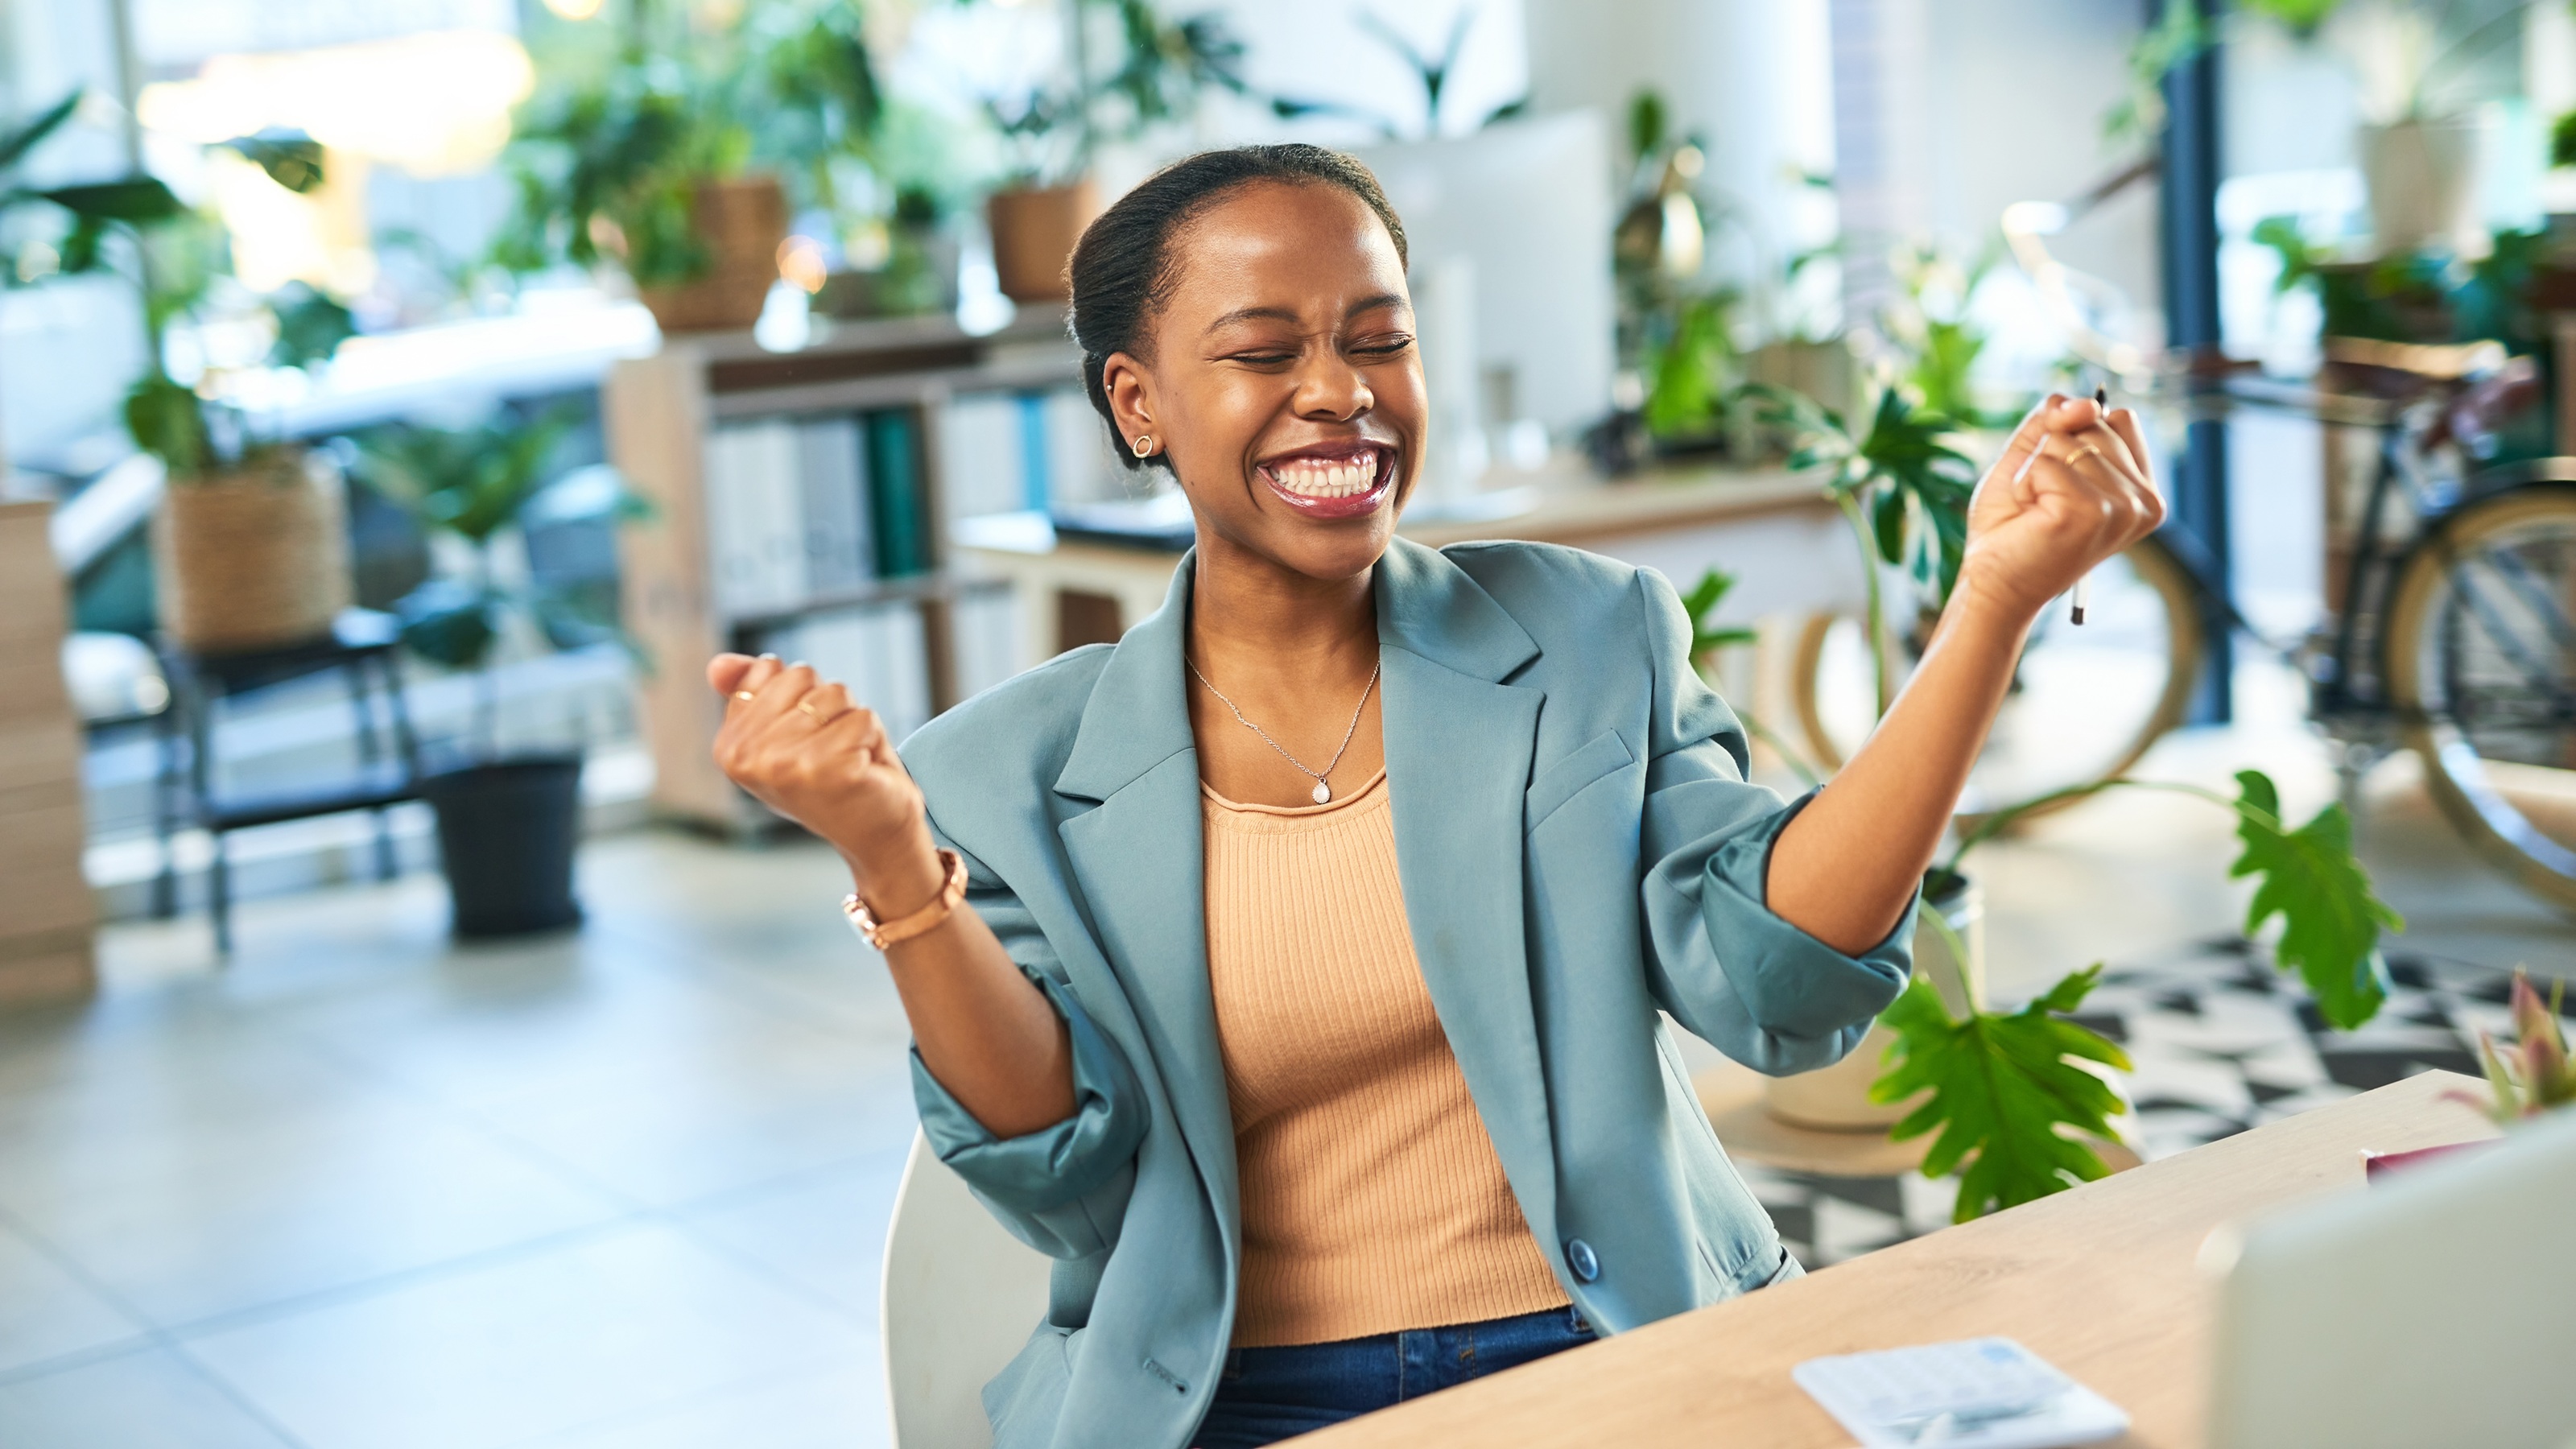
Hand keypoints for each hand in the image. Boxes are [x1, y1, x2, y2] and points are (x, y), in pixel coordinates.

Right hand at [707, 653, 943, 913]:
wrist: (874, 835)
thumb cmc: (832, 777)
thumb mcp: (784, 732)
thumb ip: (752, 692)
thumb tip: (715, 664)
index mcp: (730, 745)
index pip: (770, 668)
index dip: (800, 694)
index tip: (804, 736)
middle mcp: (750, 758)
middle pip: (802, 675)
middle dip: (828, 706)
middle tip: (830, 749)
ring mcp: (787, 765)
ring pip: (835, 693)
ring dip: (851, 722)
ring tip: (847, 759)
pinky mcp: (831, 770)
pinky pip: (864, 718)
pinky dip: (874, 740)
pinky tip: (863, 771)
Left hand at [1955, 394, 2165, 622]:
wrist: (1992, 582)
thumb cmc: (2014, 524)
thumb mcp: (2035, 455)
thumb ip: (2059, 419)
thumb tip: (2086, 404)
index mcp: (2143, 489)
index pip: (2118, 417)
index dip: (2074, 435)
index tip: (2061, 483)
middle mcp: (2144, 500)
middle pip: (2095, 424)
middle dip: (2051, 453)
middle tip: (2043, 502)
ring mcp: (2123, 508)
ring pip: (2068, 441)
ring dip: (2034, 471)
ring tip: (2037, 511)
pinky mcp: (2091, 513)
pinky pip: (2046, 462)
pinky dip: (2023, 483)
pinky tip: (2030, 516)